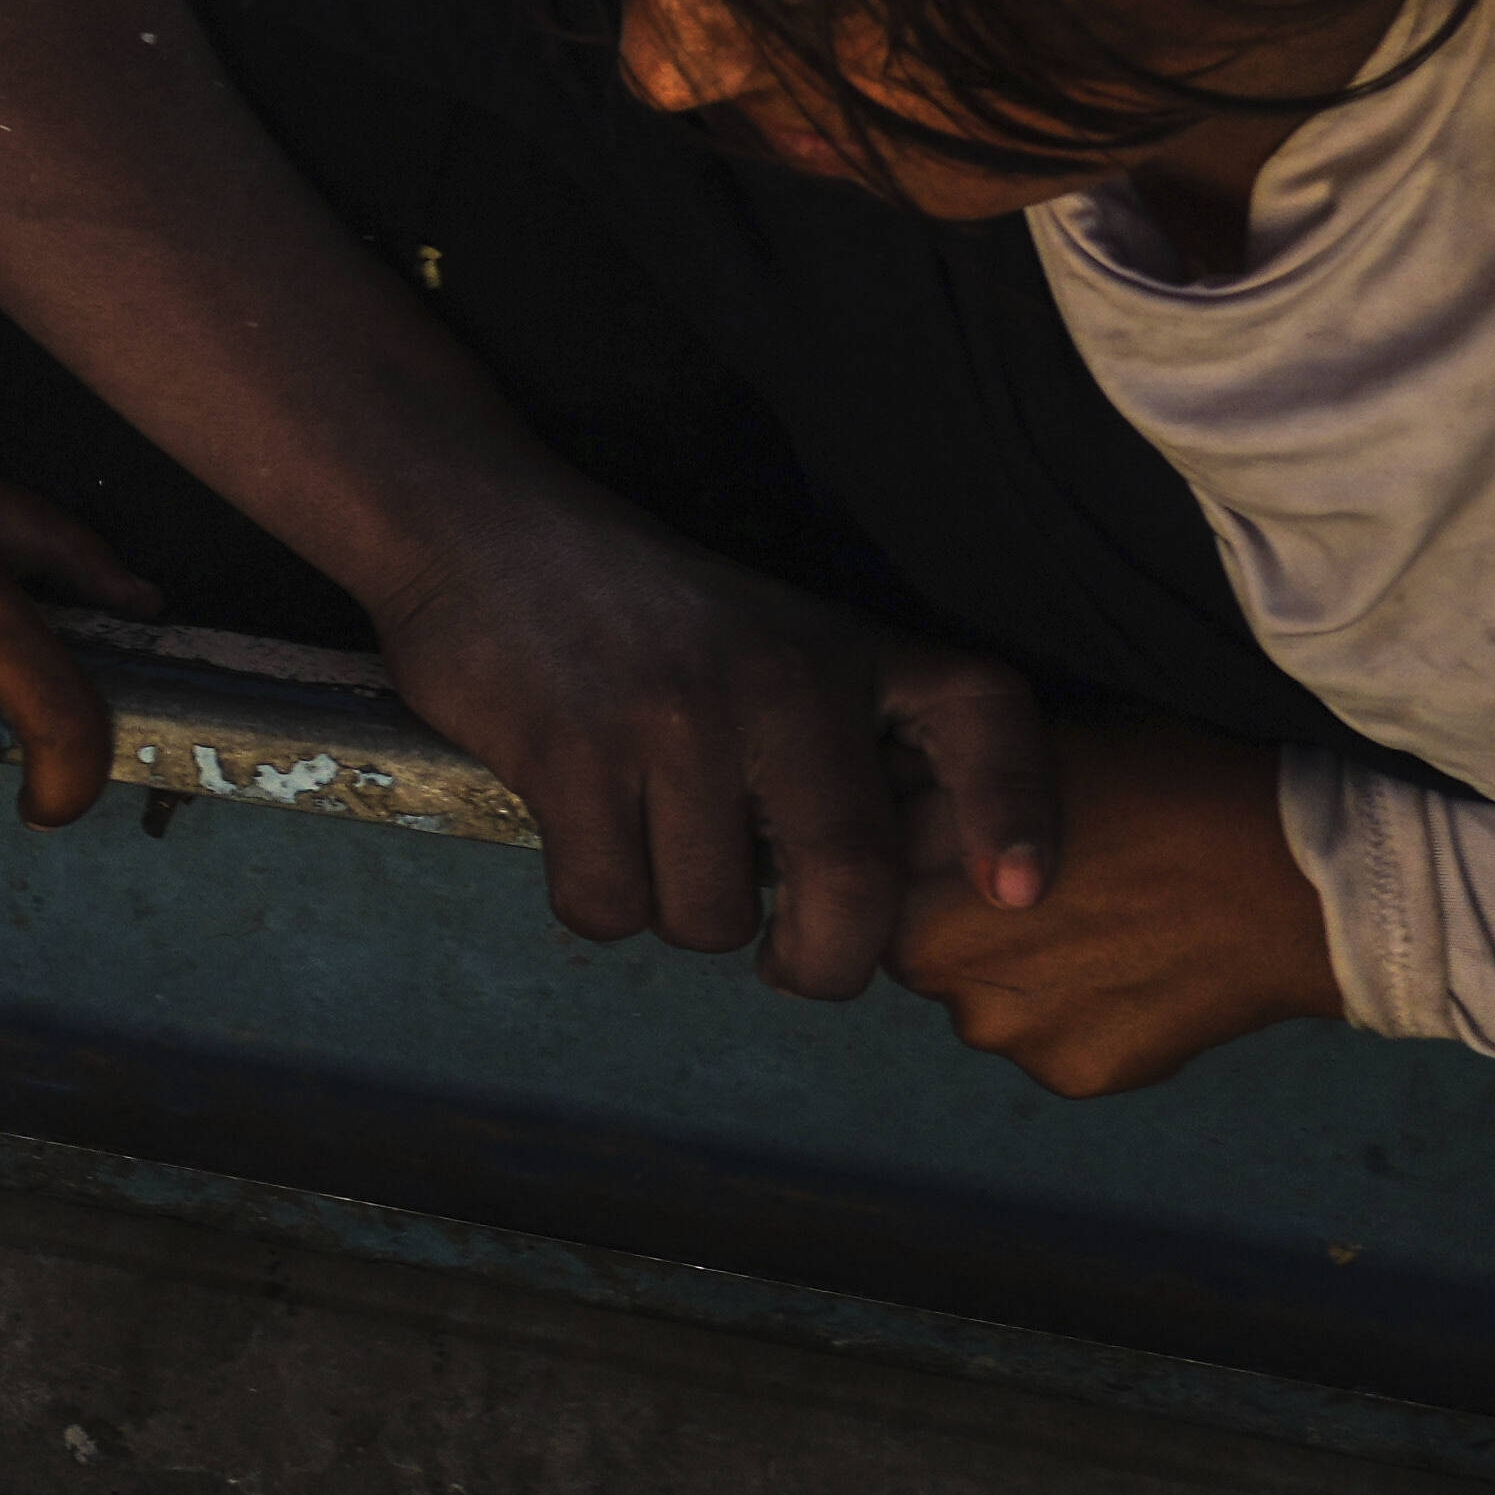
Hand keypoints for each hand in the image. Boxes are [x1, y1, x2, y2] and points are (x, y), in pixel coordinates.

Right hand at [361, 500, 1056, 995]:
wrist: (477, 528)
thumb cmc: (634, 612)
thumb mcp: (770, 641)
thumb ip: (835, 746)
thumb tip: (873, 909)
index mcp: (845, 648)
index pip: (982, 716)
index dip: (1016, 816)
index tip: (1016, 897)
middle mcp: (779, 682)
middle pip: (851, 880)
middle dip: (823, 965)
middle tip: (792, 966)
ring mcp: (675, 719)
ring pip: (713, 916)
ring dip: (679, 915)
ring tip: (650, 844)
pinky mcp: (570, 754)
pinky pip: (609, 905)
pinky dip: (595, 901)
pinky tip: (582, 837)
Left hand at [885, 711, 1345, 1093]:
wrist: (1297, 873)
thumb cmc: (1166, 782)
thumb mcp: (1025, 744)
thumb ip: (939, 782)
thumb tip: (880, 787)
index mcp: (905, 860)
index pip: (866, 866)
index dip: (918, 854)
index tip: (967, 843)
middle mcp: (928, 953)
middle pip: (912, 945)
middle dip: (955, 922)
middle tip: (1045, 891)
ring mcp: (998, 1024)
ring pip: (980, 1003)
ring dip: (1016, 977)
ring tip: (1103, 929)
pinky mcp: (1068, 1072)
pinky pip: (1051, 1046)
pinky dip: (1081, 1019)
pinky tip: (1137, 973)